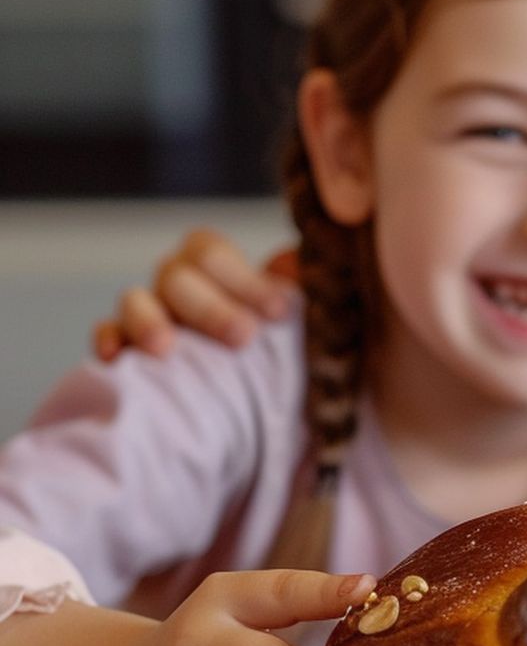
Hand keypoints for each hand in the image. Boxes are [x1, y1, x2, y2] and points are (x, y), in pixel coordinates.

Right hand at [93, 230, 297, 360]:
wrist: (252, 393)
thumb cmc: (276, 342)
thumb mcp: (297, 315)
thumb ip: (300, 287)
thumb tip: (295, 260)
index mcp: (213, 265)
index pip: (211, 251)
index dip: (244, 278)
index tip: (279, 312)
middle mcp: (176, 282)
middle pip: (175, 276)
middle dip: (210, 308)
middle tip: (242, 338)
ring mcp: (147, 311)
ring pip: (134, 300)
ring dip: (149, 322)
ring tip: (165, 349)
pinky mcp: (125, 344)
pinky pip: (107, 334)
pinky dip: (108, 341)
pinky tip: (115, 358)